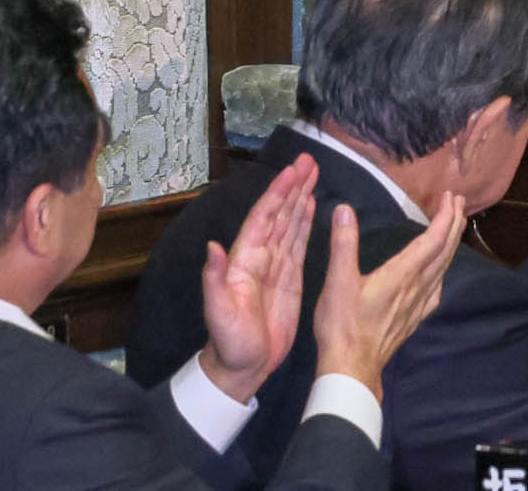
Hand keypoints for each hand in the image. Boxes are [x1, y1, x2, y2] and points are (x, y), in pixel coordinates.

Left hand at [198, 152, 318, 400]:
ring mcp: (276, 266)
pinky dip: (306, 221)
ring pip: (290, 223)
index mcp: (244, 260)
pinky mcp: (291, 278)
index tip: (292, 171)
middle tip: (309, 160)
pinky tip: (312, 206)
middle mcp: (260, 256)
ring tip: (313, 173)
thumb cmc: (230, 342)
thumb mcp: (219, 313)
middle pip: (279, 213)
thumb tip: (213, 246)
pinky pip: (299, 243)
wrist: (242, 367)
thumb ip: (215, 280)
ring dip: (301, 197)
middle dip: (292, 186)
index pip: (263, 219)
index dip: (277, 194)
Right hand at [312, 191, 463, 391]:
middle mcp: (417, 287)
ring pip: (443, 268)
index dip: (444, 216)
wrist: (352, 369)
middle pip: (444, 251)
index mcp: (402, 274)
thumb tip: (345, 209)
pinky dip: (443, 270)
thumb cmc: (343, 325)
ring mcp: (418, 304)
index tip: (449, 196)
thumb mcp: (338, 282)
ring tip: (454, 226)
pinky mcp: (414, 318)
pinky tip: (440, 272)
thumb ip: (344, 244)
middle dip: (453, 223)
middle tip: (458, 201)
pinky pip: (437, 288)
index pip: (433, 239)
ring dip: (451, 243)